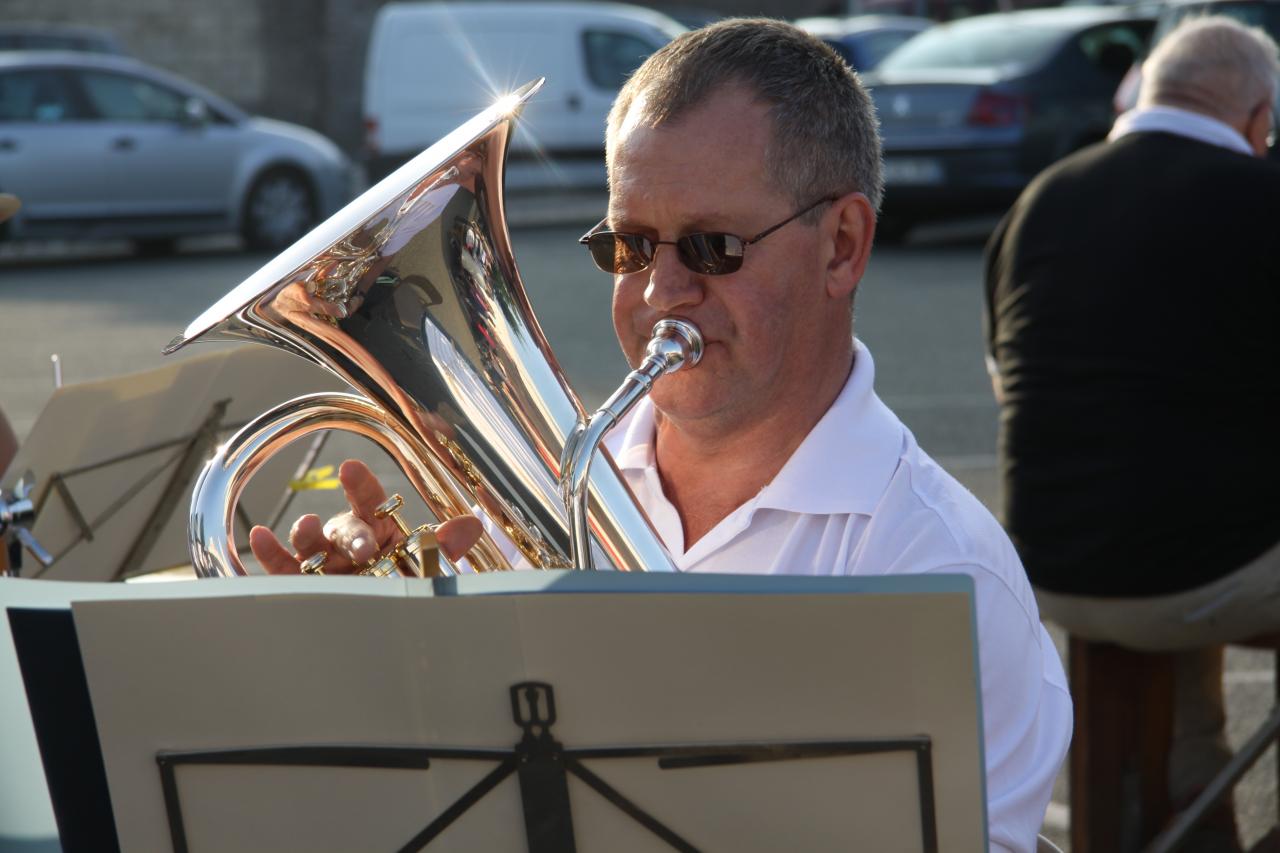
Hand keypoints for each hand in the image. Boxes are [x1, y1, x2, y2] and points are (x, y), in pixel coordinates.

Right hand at [248, 459, 482, 574]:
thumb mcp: (425, 569)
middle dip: (352, 534)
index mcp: (380, 531)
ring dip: (306, 533)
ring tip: (307, 529)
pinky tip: (258, 537)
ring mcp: (324, 564)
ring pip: (311, 542)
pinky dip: (268, 553)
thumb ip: (443, 548)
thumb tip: (471, 526)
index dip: (360, 486)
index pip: (371, 502)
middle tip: (364, 547)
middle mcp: (349, 543)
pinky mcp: (302, 586)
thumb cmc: (400, 588)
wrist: (382, 633)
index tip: (350, 470)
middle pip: (346, 528)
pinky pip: (282, 568)